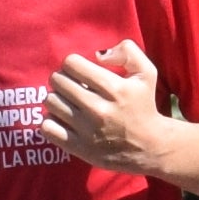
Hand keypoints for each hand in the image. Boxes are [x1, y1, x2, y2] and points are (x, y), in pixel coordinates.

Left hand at [41, 39, 172, 176]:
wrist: (151, 147)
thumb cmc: (144, 106)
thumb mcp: (147, 74)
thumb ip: (128, 51)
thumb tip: (98, 55)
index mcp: (115, 89)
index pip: (71, 64)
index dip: (74, 64)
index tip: (81, 72)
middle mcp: (99, 109)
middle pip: (58, 81)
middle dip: (63, 80)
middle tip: (73, 87)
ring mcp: (87, 130)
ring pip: (51, 102)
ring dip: (57, 99)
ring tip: (69, 103)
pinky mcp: (78, 147)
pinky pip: (47, 127)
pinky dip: (51, 121)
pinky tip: (64, 120)